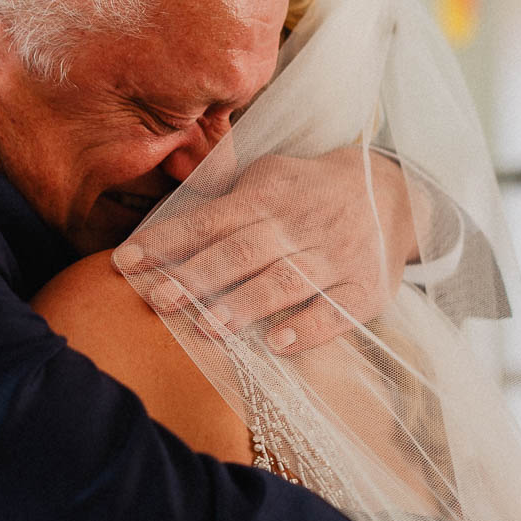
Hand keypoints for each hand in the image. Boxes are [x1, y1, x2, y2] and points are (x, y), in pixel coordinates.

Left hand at [113, 146, 423, 352]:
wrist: (393, 194)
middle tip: (158, 299)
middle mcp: (300, 223)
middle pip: (243, 251)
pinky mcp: (365, 287)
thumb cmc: (308, 194)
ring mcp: (335, 255)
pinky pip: (337, 309)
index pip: (210, 219)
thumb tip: (159, 228)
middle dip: (197, 276)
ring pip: (286, 280)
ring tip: (207, 327)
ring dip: (245, 304)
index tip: (127, 260)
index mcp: (269, 195)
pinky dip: (309, 327)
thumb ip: (221, 201)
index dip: (168, 240)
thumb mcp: (268, 178)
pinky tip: (279, 343)